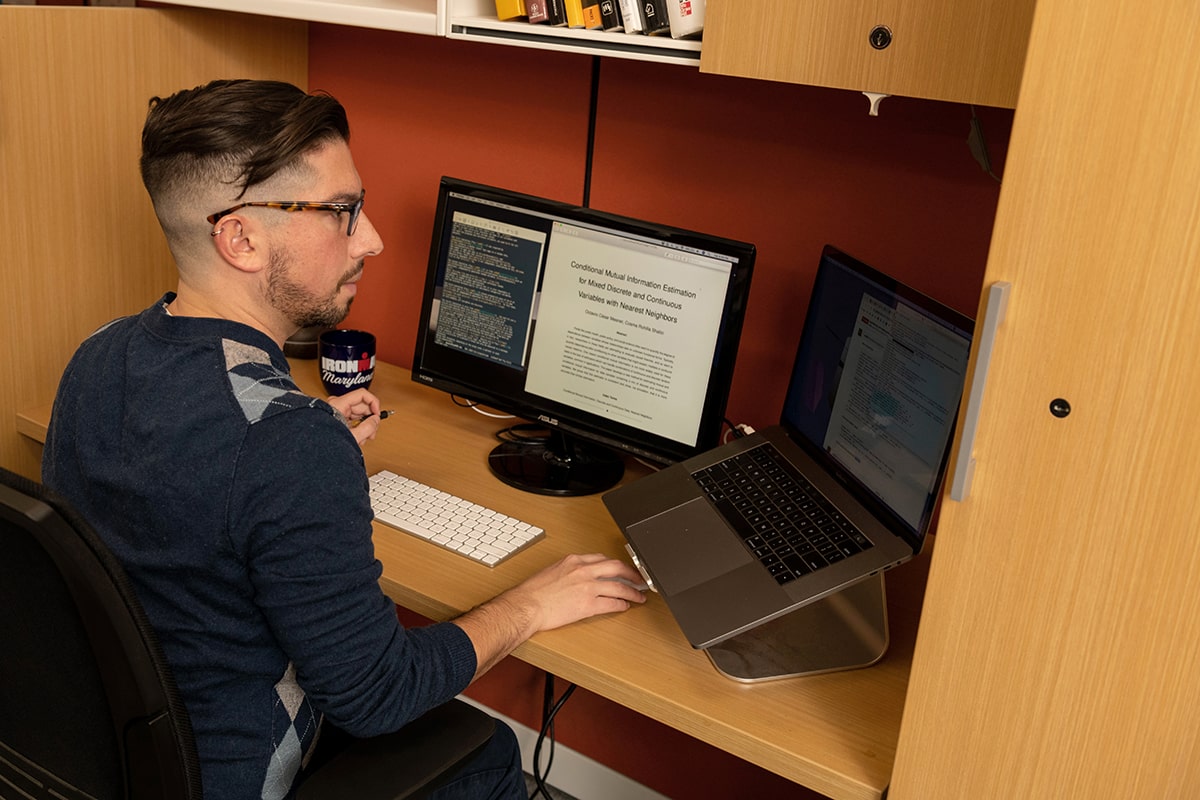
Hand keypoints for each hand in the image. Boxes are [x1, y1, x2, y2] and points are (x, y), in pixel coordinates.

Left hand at [325, 389, 381, 445]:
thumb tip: (376, 420)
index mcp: (338, 404)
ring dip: (364, 424)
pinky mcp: (336, 417)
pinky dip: (358, 426)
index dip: (373, 402)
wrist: (316, 451)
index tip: (377, 413)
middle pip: (361, 405)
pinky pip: (351, 417)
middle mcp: (336, 404)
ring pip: (358, 412)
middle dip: (370, 418)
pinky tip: (358, 437)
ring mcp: (336, 410)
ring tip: (364, 437)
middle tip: (372, 431)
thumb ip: (368, 427)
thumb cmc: (326, 443)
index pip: (362, 394)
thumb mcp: (352, 436)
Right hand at [503, 553, 647, 632]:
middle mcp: (583, 571)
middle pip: (616, 567)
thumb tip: (577, 576)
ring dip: (632, 592)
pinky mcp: (588, 605)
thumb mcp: (551, 571)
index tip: (620, 568)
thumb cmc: (532, 593)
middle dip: (632, 573)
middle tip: (639, 578)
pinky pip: (611, 603)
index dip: (615, 564)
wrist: (526, 606)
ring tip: (639, 596)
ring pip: (619, 586)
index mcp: (573, 560)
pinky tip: (624, 606)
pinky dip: (621, 605)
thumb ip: (568, 570)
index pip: (602, 558)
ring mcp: (587, 587)